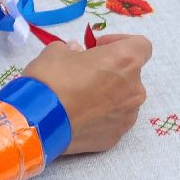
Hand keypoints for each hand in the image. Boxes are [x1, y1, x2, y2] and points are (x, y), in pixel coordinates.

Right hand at [18, 34, 151, 155]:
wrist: (38, 122)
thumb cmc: (52, 79)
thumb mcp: (57, 51)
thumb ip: (73, 49)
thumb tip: (77, 54)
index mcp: (125, 61)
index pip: (141, 45)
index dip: (120, 42)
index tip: (98, 48)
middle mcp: (134, 89)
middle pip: (131, 74)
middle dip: (111, 70)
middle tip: (85, 73)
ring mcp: (127, 115)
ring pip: (124, 98)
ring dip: (108, 94)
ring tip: (81, 97)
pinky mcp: (116, 136)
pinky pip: (113, 119)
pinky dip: (101, 115)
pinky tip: (79, 115)